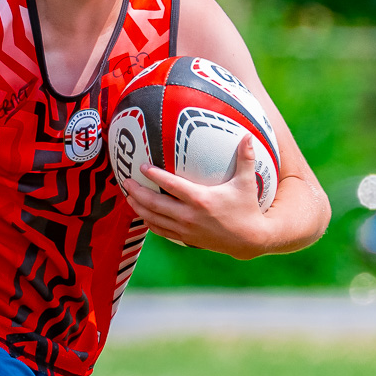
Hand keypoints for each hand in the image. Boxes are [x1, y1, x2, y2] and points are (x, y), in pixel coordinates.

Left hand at [123, 136, 270, 258]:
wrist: (249, 240)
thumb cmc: (247, 209)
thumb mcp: (246, 183)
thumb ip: (245, 158)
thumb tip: (249, 135)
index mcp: (201, 200)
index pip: (171, 186)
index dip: (155, 175)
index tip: (142, 167)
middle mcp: (189, 216)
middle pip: (155, 204)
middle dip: (137, 192)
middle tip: (126, 181)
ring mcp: (185, 229)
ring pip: (154, 219)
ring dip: (139, 208)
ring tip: (128, 197)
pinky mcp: (186, 239)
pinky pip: (161, 231)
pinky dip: (149, 222)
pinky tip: (142, 214)